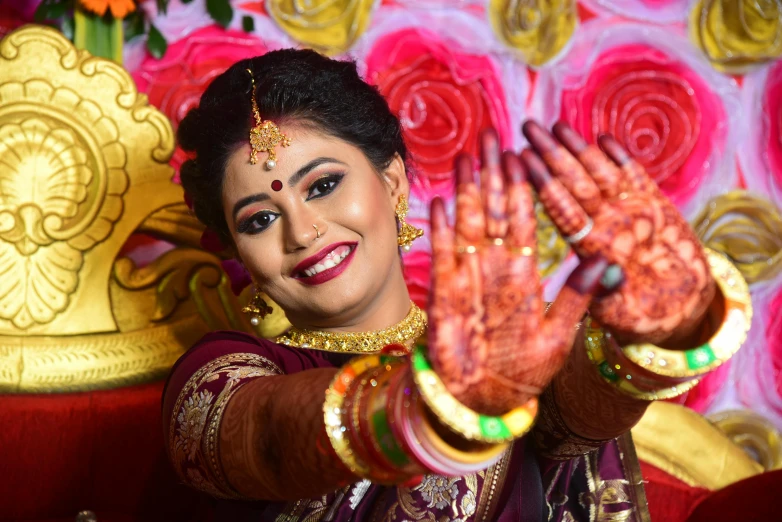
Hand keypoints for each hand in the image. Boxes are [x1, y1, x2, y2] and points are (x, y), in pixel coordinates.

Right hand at [428, 130, 609, 416]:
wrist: (485, 402)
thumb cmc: (524, 373)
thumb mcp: (560, 335)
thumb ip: (577, 296)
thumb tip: (607, 262)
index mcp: (527, 274)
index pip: (527, 221)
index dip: (526, 188)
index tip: (527, 155)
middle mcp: (497, 269)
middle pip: (495, 212)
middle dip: (494, 175)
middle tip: (492, 137)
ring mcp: (470, 279)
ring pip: (468, 225)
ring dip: (467, 191)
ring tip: (466, 157)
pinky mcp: (446, 296)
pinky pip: (444, 257)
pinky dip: (443, 231)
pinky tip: (441, 202)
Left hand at [521, 121, 715, 345]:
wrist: (683, 310)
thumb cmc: (645, 318)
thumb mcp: (622, 313)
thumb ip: (609, 292)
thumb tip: (603, 269)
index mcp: (590, 248)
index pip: (561, 210)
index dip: (542, 184)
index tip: (521, 160)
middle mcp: (604, 226)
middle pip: (573, 184)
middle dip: (551, 155)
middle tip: (529, 126)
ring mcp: (628, 214)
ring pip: (598, 175)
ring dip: (578, 150)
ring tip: (557, 125)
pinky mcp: (655, 207)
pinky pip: (634, 178)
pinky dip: (621, 158)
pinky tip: (604, 138)